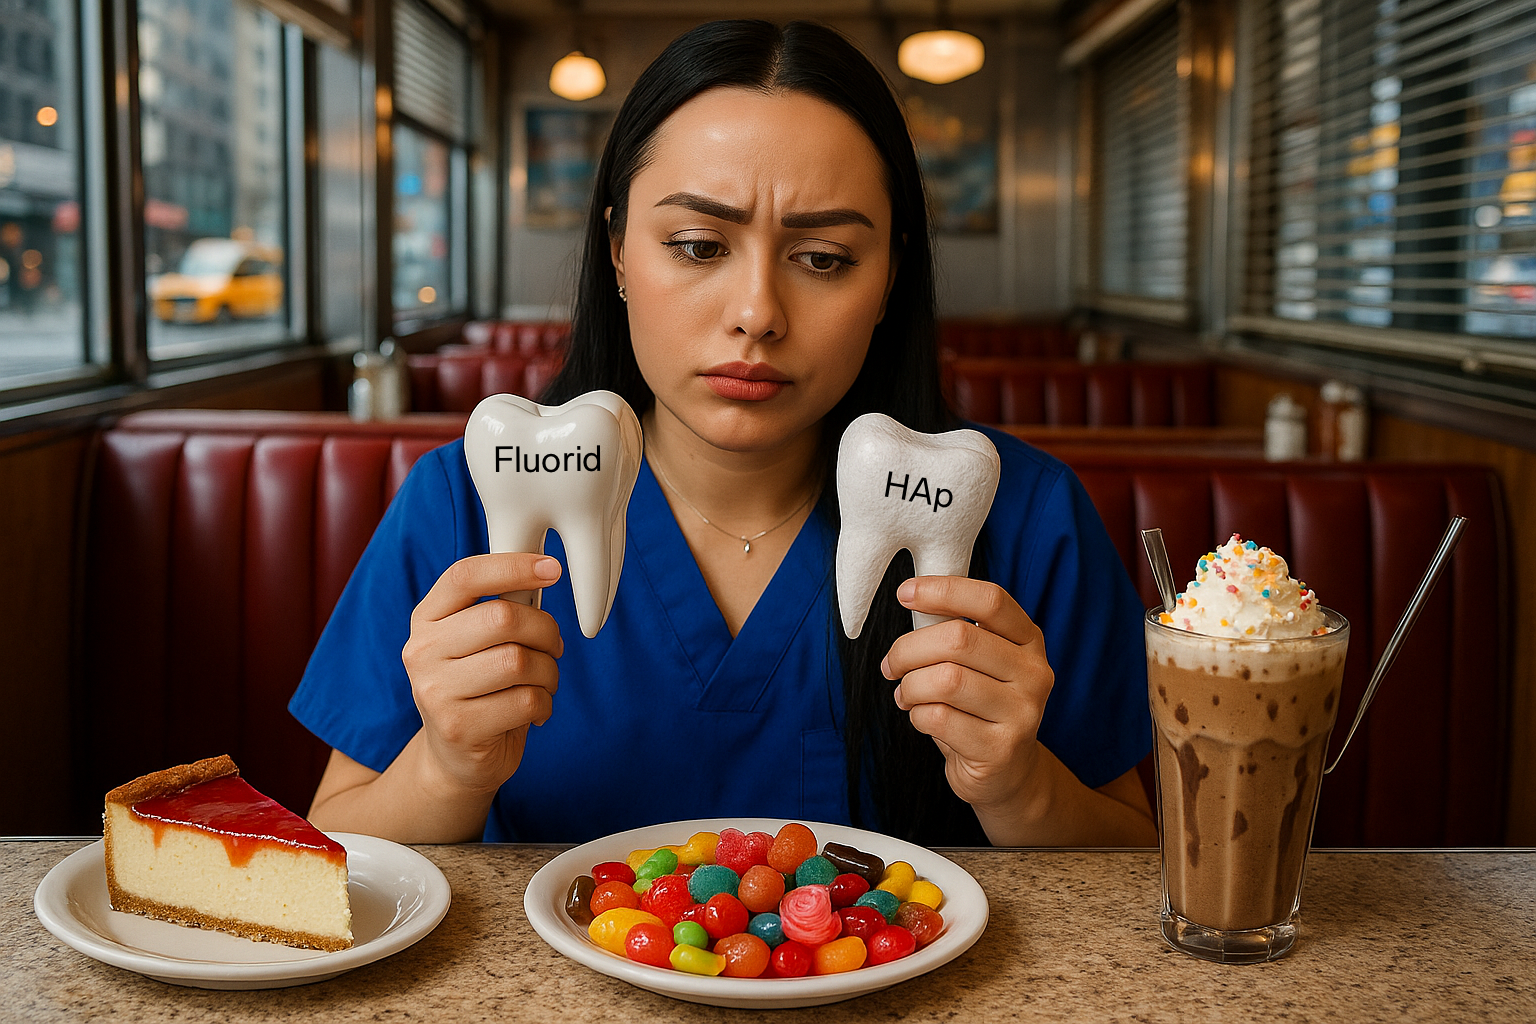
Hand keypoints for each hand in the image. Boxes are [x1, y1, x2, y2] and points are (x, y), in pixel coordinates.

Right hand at [402, 553, 564, 798]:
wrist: (457, 757)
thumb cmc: (480, 688)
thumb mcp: (476, 642)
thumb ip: (499, 609)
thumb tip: (544, 571)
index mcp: (427, 619)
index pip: (465, 576)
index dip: (513, 566)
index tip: (553, 568)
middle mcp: (422, 651)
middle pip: (502, 618)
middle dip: (545, 630)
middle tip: (553, 647)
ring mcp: (435, 691)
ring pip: (519, 660)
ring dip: (548, 671)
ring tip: (544, 682)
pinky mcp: (458, 727)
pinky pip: (525, 700)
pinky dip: (544, 703)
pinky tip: (535, 710)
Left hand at [881, 576, 1053, 819]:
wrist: (1007, 774)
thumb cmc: (980, 708)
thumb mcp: (981, 664)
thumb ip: (956, 633)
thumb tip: (912, 599)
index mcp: (1029, 641)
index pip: (990, 601)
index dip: (943, 590)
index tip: (904, 593)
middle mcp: (1034, 673)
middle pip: (958, 639)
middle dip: (909, 649)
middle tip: (892, 664)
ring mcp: (1022, 713)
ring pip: (945, 680)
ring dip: (910, 686)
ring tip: (905, 694)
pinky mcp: (1000, 749)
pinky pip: (938, 718)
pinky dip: (916, 714)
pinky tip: (921, 717)